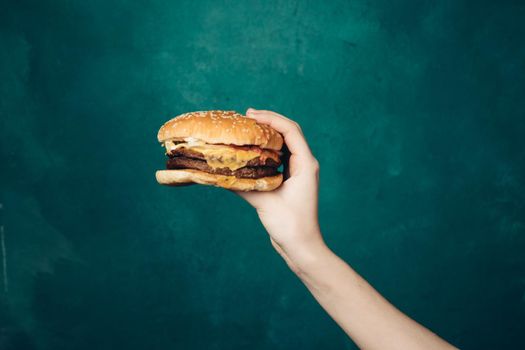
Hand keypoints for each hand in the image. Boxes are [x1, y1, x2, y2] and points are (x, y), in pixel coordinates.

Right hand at [237, 108, 326, 270]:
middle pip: (289, 132)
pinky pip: (280, 157)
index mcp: (305, 164)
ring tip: (248, 129)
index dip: (271, 118)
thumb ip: (245, 184)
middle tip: (247, 116)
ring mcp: (299, 172)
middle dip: (269, 122)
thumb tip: (224, 171)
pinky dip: (266, 150)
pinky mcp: (292, 181)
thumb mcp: (265, 202)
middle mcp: (305, 164)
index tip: (251, 114)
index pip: (290, 130)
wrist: (302, 247)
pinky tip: (251, 151)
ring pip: (285, 144)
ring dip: (268, 134)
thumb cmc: (289, 225)